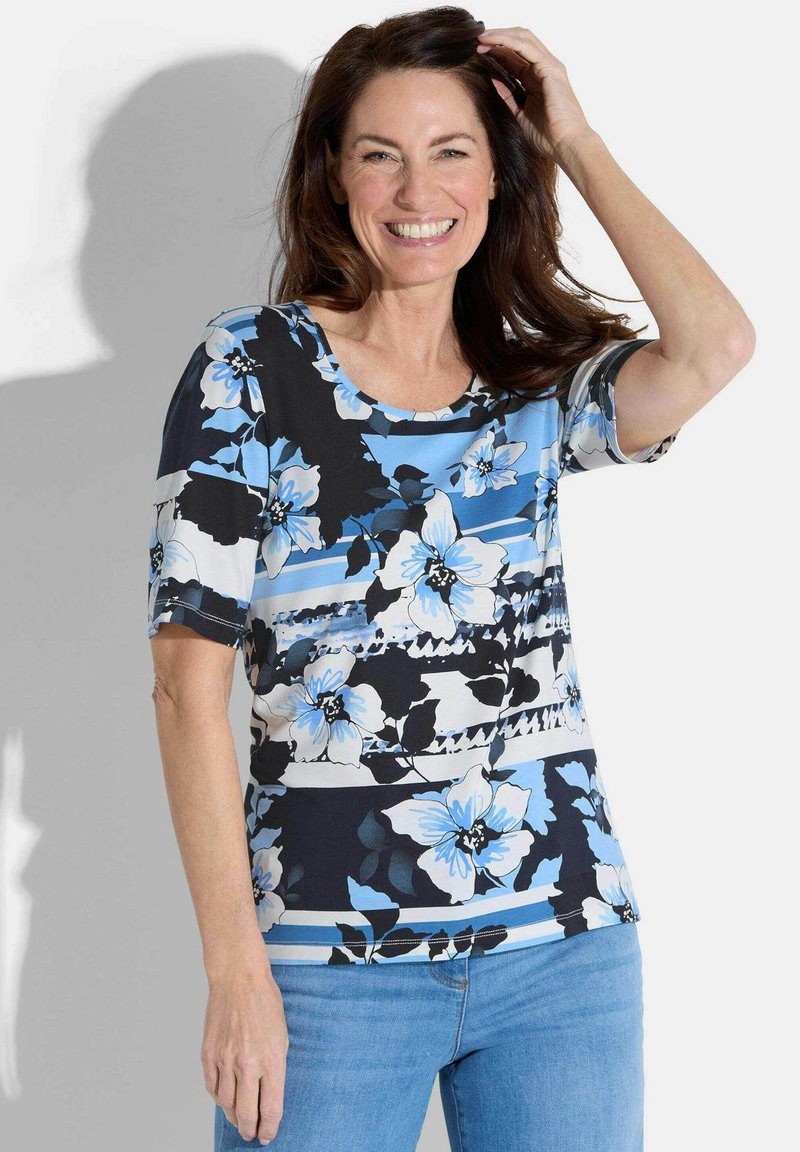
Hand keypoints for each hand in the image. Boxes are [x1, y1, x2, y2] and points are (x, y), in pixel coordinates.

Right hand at [201, 965, 288, 1144]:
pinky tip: (224, 1099)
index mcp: (271, 1060)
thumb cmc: (265, 1002)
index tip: (267, 1135)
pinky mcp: (208, 1053)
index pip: (270, 1109)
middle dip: (250, 1130)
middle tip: (252, 1134)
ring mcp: (225, 1059)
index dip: (269, 1128)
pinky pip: (211, 1086)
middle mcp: (247, 1063)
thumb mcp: (281, 1036)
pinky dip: (218, 1097)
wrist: (238, 978)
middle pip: (246, 1113)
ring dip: (233, 1116)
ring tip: (239, 1119)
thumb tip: (269, 1094)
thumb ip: (275, 1067)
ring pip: (226, 1104)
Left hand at [476, 26, 596, 161]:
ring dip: (499, 36)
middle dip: (497, 38)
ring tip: (480, 38)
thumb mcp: (519, 114)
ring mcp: (549, 66)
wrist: (566, 146)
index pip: (515, 56)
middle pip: (519, 42)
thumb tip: (491, 80)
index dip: (496, 51)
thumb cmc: (547, 137)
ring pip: (522, 39)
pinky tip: (491, 42)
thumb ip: (507, 96)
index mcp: (538, 79)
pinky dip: (507, 41)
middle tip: (475, 41)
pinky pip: (525, 47)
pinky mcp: (550, 68)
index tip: (476, 53)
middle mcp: (544, 68)